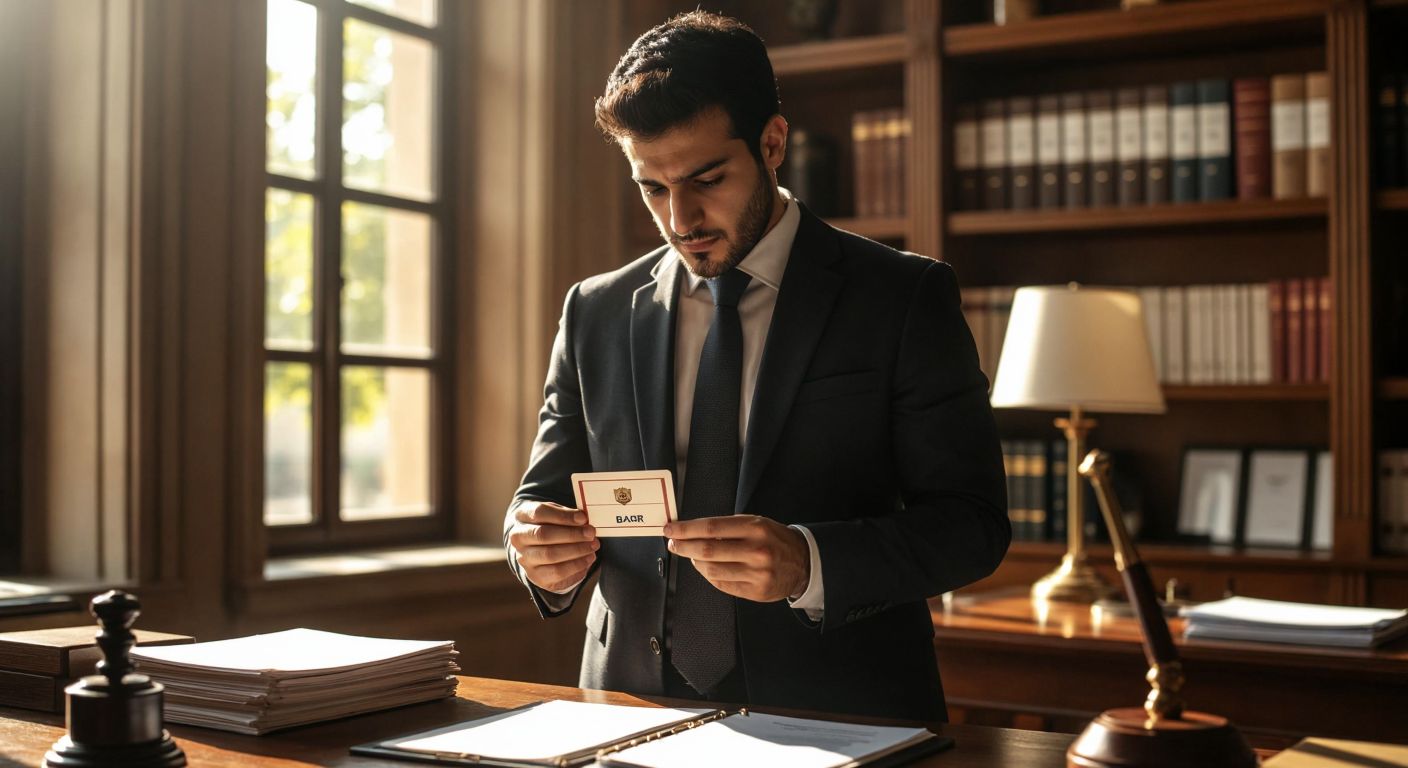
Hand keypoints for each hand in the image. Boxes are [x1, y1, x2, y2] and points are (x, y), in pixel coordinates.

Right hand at [508, 502, 598, 592]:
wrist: (537, 547)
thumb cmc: (550, 525)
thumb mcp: (555, 514)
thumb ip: (567, 514)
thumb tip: (582, 520)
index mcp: (522, 516)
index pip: (539, 513)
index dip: (563, 516)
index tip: (583, 518)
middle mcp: (518, 538)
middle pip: (543, 535)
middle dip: (571, 534)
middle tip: (591, 533)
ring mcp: (524, 558)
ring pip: (550, 555)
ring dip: (576, 550)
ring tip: (593, 546)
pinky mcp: (535, 575)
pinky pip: (557, 572)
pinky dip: (576, 565)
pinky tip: (588, 558)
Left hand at [664, 516, 809, 602]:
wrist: (804, 562)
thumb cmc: (774, 539)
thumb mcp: (756, 523)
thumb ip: (727, 527)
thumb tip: (692, 532)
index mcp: (755, 528)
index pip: (711, 528)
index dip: (686, 530)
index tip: (671, 529)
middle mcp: (756, 551)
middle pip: (707, 551)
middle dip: (684, 547)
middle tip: (673, 544)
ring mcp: (756, 574)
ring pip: (711, 570)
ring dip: (695, 562)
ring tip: (693, 555)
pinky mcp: (755, 592)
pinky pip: (721, 585)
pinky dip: (709, 575)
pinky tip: (708, 568)